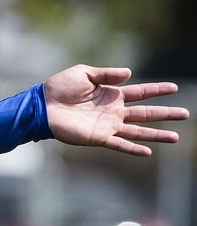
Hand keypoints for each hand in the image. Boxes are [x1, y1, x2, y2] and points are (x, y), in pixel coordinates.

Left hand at [44, 64, 188, 155]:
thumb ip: (106, 74)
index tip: (173, 87)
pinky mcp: (98, 137)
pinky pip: (120, 144)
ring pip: (138, 130)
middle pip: (146, 112)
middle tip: (185, 113)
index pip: (139, 92)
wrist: (43, 106)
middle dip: (166, 113)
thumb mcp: (83, 73)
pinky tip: (148, 151)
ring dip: (157, 134)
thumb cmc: (59, 88)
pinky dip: (133, 148)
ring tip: (176, 137)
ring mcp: (108, 125)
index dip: (156, 90)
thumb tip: (130, 73)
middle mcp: (113, 110)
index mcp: (111, 94)